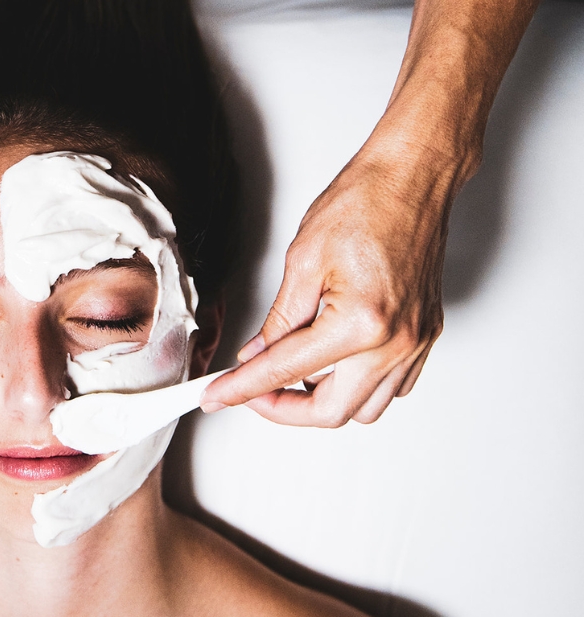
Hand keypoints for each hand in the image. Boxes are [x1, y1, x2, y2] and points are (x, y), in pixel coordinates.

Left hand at [201, 142, 453, 426]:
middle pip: (331, 412)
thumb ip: (279, 320)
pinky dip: (357, 388)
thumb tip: (256, 356)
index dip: (243, 389)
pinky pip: (391, 389)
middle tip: (250, 392)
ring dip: (323, 402)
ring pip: (364, 410)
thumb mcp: (302, 261)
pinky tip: (331, 364)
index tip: (217, 397)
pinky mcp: (425, 337)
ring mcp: (416, 344)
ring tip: (291, 375)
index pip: (286, 372)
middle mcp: (396, 343)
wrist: (413, 177)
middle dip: (283, 409)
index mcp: (361, 324)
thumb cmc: (366, 203)